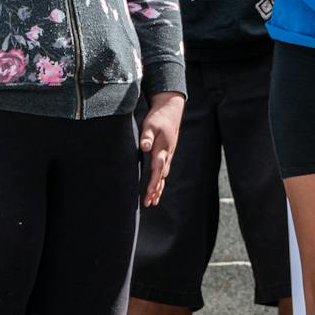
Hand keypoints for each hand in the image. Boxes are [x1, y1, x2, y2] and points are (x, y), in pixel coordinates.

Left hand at [139, 92, 184, 206]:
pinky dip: (160, 181)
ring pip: (163, 175)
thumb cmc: (158, 118)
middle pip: (161, 177)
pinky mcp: (166, 154)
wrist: (170, 111)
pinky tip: (157, 188)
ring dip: (158, 188)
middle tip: (149, 203)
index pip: (157, 169)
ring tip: (153, 201)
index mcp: (162, 150)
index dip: (154, 182)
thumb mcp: (150, 125)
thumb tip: (144, 146)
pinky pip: (163, 171)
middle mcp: (166, 155)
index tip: (149, 193)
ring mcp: (167, 155)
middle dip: (156, 191)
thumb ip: (147, 137)